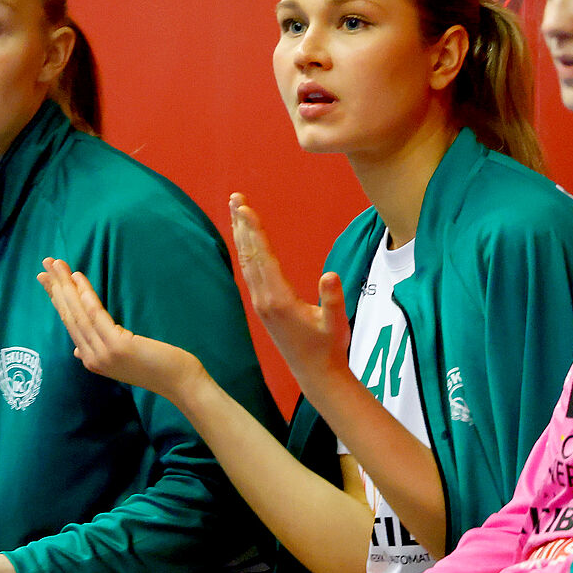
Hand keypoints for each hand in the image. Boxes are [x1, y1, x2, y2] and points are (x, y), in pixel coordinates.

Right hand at [39, 258, 204, 398]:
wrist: (180, 383)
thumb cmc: (157, 368)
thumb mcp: (122, 361)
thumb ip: (98, 352)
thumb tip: (77, 350)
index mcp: (92, 360)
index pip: (70, 324)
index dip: (57, 300)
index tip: (46, 279)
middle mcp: (92, 358)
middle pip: (69, 316)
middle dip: (56, 288)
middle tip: (46, 263)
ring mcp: (103, 353)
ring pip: (78, 314)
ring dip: (66, 286)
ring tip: (57, 265)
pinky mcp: (117, 346)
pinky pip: (96, 316)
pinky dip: (86, 296)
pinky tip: (78, 280)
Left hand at [230, 194, 351, 390]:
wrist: (315, 374)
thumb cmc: (329, 348)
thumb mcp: (337, 324)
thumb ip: (334, 299)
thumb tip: (330, 275)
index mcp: (279, 300)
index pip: (263, 257)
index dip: (253, 230)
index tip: (245, 207)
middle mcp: (264, 300)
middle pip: (249, 254)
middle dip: (241, 225)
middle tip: (235, 198)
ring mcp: (261, 304)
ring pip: (246, 262)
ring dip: (241, 235)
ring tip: (236, 211)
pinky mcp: (263, 308)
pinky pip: (250, 273)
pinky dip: (246, 252)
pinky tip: (245, 242)